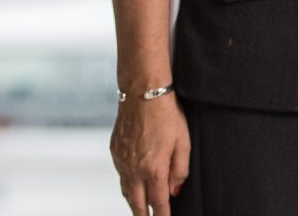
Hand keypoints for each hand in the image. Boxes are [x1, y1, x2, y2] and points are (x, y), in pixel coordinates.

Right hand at [110, 95, 189, 214]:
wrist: (142, 94)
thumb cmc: (167, 115)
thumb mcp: (183, 141)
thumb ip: (180, 169)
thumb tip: (175, 190)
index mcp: (153, 169)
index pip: (158, 202)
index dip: (162, 215)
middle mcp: (134, 170)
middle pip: (137, 203)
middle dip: (144, 215)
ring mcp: (122, 162)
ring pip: (126, 191)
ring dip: (134, 203)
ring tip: (141, 211)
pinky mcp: (115, 153)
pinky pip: (120, 176)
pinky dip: (127, 186)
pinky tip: (133, 186)